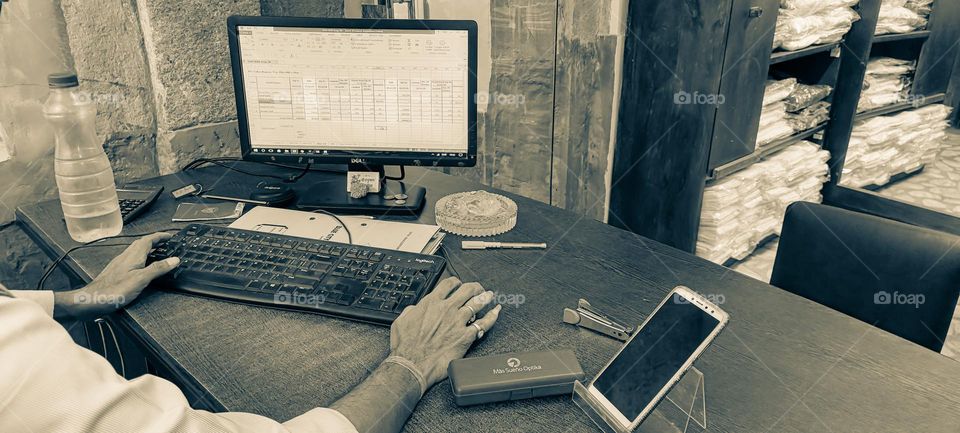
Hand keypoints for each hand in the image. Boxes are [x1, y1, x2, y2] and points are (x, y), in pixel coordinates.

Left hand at [54, 233, 179, 319]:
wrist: (91, 300)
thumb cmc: (113, 291)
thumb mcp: (141, 279)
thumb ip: (158, 268)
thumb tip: (173, 260)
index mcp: (133, 256)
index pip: (149, 240)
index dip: (160, 236)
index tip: (170, 236)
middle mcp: (125, 257)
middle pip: (141, 243)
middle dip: (155, 241)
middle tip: (165, 243)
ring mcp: (119, 264)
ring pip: (135, 251)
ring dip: (147, 249)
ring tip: (157, 253)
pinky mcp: (116, 272)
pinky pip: (131, 259)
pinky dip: (140, 258)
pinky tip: (141, 266)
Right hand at [389, 277, 501, 386]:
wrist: (412, 364)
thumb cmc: (405, 347)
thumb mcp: (401, 321)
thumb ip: (412, 311)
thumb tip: (416, 308)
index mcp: (431, 303)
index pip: (449, 284)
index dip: (456, 283)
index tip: (459, 285)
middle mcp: (446, 309)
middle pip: (467, 290)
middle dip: (475, 287)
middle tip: (478, 289)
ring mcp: (458, 322)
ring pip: (477, 303)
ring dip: (485, 297)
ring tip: (489, 296)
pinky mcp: (466, 336)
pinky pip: (484, 323)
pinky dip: (492, 316)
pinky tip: (496, 311)